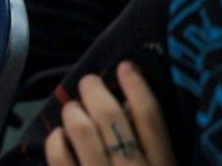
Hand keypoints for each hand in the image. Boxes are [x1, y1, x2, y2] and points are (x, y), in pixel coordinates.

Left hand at [45, 62, 175, 165]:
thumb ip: (154, 147)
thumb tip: (131, 106)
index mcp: (164, 165)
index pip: (150, 118)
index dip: (137, 87)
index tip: (126, 66)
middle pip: (110, 116)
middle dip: (94, 91)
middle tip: (89, 82)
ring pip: (82, 130)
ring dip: (73, 111)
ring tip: (73, 110)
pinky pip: (59, 155)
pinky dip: (57, 139)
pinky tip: (60, 137)